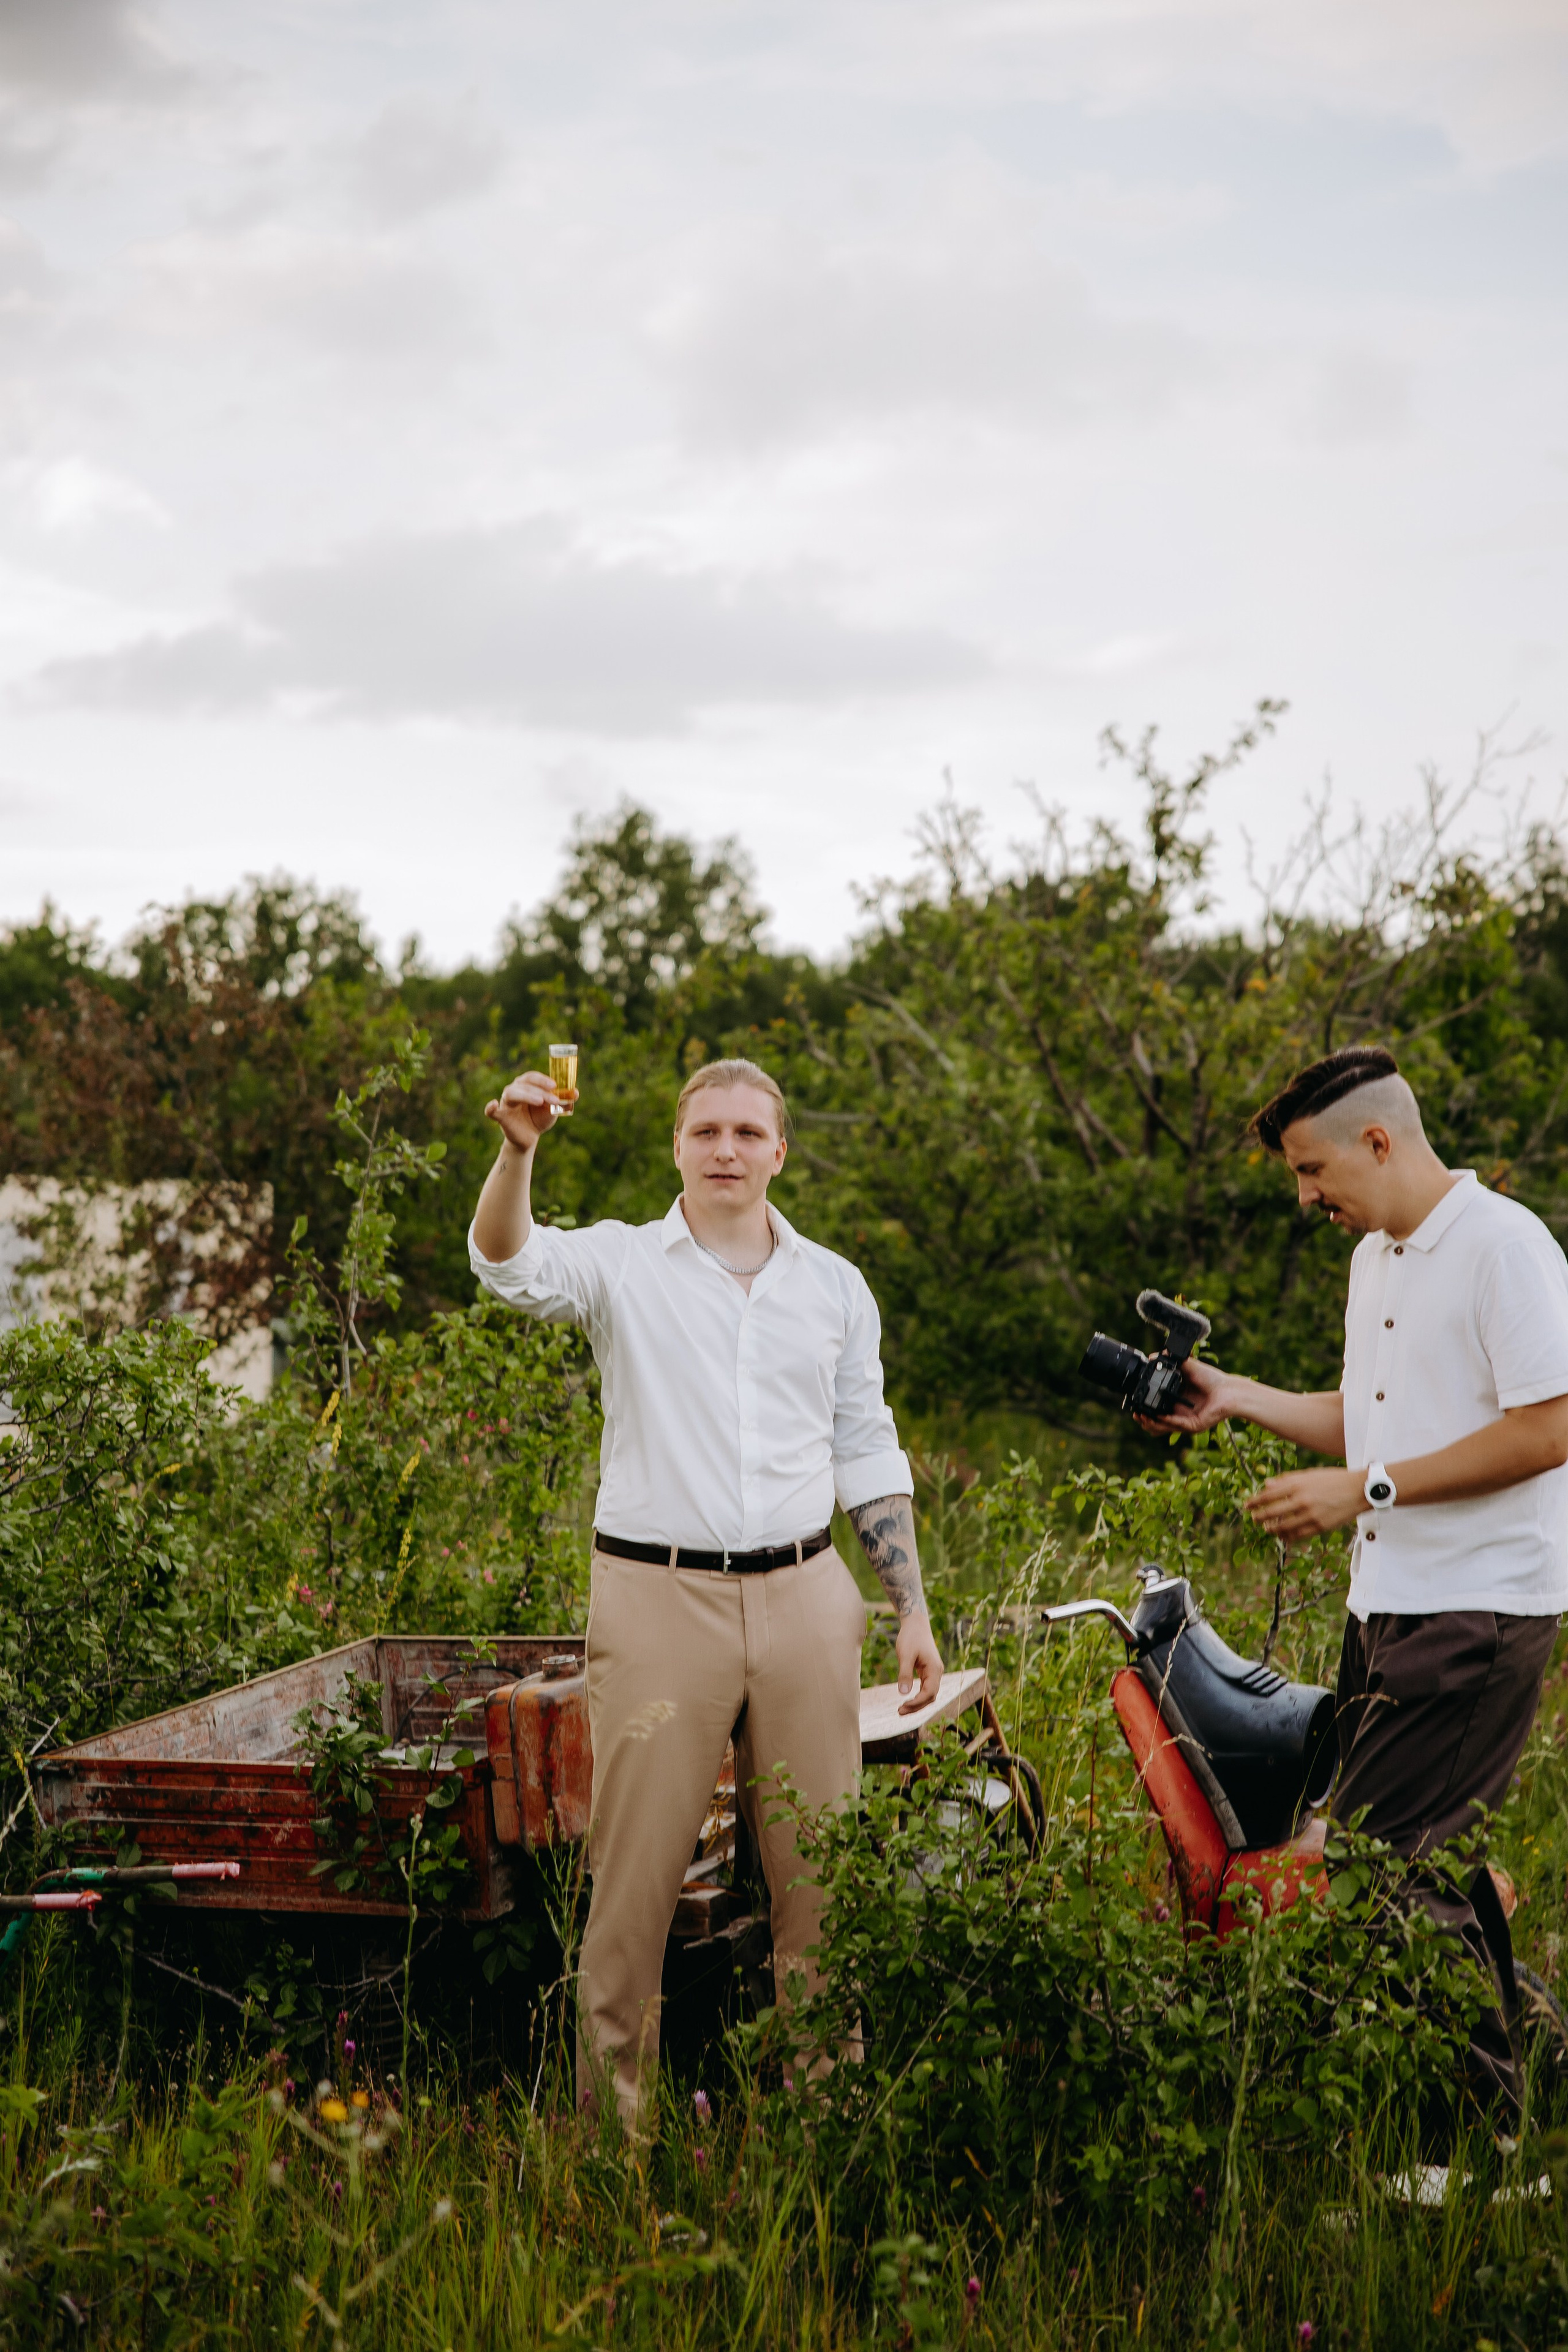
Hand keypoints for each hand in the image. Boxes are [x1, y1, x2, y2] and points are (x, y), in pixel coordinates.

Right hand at [484, 1071, 572, 1153]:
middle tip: (554, 1100)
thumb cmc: (540, 1118)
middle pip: (524, 1084)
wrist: (530, 1138)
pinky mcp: (501, 1116)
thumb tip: (575, 1093)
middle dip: (540, 1091)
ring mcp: (506, 1102)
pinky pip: (491, 1111)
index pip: (532, 1077)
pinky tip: (493, 1105)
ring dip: (527, 1096)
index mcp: (526, 1085)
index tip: (555, 1086)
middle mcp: (514, 1090)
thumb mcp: (554, 1110)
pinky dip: (490, 1108)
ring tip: (540, 1102)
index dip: (543, 1080)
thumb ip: (564, 1101)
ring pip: (512, 1093)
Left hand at [895, 1610, 943, 1714]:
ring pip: (929, 1693)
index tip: (903, 1706)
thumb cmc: (910, 1636)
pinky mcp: (929, 1670)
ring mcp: (934, 1671)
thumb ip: (905, 1674)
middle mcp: (937, 1672)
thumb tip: (903, 1693)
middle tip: (900, 1712)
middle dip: (917, 1706)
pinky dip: (918, 1696)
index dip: (917, 1703)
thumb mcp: (905, 1655)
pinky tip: (908, 1699)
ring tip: (902, 1709)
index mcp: (934, 1669)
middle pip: (931, 1696)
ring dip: (918, 1703)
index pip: (929, 1693)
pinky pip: (926, 1687)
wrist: (916, 1623)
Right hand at [1135, 1355, 1233, 1436]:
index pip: (1155, 1410)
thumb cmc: (1212, 1380)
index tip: (1134, 1405)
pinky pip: (1176, 1425)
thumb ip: (1172, 1361)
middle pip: (1155, 1423)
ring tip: (1144, 1416)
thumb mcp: (1188, 1368)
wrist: (1229, 1390)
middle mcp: (1178, 1414)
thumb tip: (1154, 1355)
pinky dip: (1166, 1421)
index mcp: (1175, 1402)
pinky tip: (1160, 1415)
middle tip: (1137, 1414)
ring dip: (1151, 1424)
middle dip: (1143, 1420)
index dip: (1143, 1409)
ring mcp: (1184, 1422)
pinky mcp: (1192, 1426)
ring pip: (1162, 1429)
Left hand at [1242, 1466, 1362, 1541]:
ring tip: (1267, 1529)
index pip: (1268, 1495)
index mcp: (1297, 1484)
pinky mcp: (1319, 1526)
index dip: (1254, 1502)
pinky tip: (1283, 1537)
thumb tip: (1266, 1484)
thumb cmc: (1333, 1479)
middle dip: (1258, 1517)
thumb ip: (1287, 1479)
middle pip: (1271, 1512)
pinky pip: (1298, 1535)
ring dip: (1271, 1529)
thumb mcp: (1309, 1474)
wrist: (1358, 1490)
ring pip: (1283, 1526)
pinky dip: (1287, 1537)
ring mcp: (1310, 1515)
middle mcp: (1301, 1500)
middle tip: (1253, 1519)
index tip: (1246, 1506)